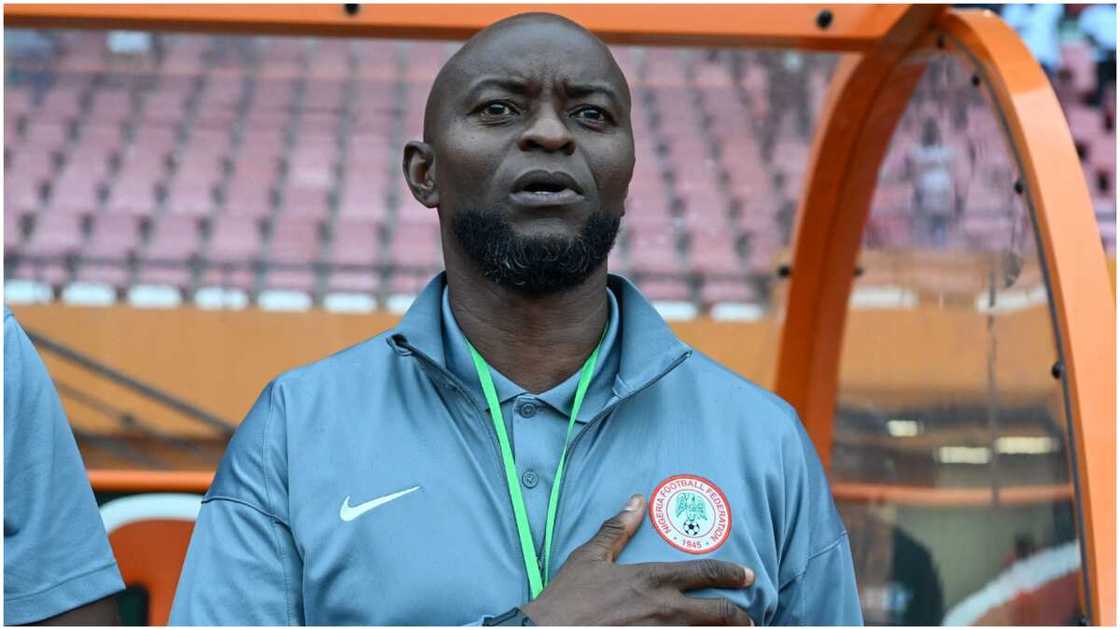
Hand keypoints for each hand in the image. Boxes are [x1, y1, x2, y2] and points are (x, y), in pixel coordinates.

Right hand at [520, 494, 754, 624]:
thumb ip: (616, 529)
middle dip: (739, 617)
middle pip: (718, 613)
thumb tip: (636, 500)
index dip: (732, 573)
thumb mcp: (588, 558)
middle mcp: (664, 610)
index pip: (705, 572)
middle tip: (749, 619)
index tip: (748, 576)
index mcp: (652, 580)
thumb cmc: (567, 599)